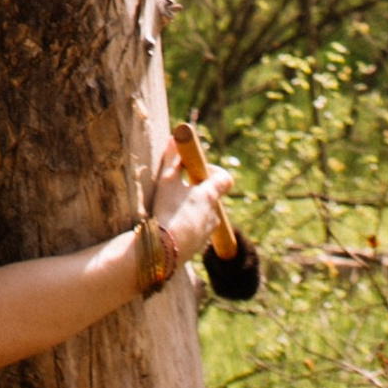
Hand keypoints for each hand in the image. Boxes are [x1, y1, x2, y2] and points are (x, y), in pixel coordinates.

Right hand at [148, 147, 237, 268]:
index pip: (225, 178)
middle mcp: (214, 213)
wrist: (162, 250)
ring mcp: (208, 232)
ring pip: (204, 214)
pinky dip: (187, 225)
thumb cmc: (166, 210)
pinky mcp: (198, 246)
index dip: (214, 171)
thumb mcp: (166, 180)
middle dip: (197, 190)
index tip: (196, 169)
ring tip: (171, 208)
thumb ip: (172, 158)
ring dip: (192, 209)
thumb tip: (176, 137)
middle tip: (178, 188)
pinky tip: (169, 226)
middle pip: (212, 197)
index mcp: (210, 195)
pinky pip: (196, 230)